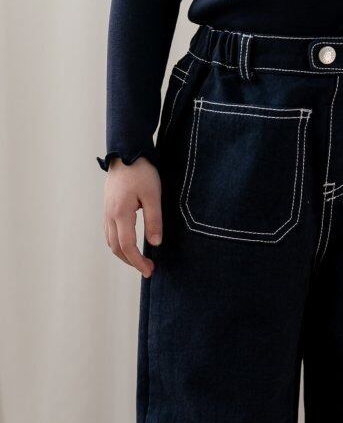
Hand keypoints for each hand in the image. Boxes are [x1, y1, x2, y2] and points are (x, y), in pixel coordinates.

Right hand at [104, 157, 161, 277]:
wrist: (126, 152)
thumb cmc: (142, 172)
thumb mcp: (153, 195)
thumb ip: (154, 220)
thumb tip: (155, 244)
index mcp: (120, 213)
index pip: (127, 246)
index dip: (138, 262)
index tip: (150, 271)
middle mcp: (109, 214)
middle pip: (116, 248)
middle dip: (131, 261)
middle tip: (148, 268)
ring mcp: (106, 211)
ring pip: (110, 241)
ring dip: (124, 254)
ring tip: (140, 260)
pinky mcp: (108, 207)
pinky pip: (109, 232)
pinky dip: (119, 243)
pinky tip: (130, 244)